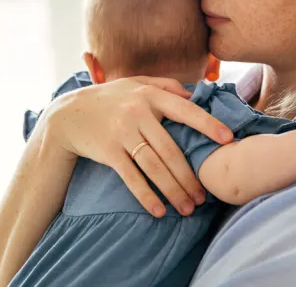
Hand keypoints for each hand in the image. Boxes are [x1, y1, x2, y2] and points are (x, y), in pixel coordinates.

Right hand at [39, 77, 233, 217]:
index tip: (228, 140)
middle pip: (171, 150)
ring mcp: (121, 132)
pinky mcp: (108, 151)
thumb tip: (197, 93)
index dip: (208, 125)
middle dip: (190, 177)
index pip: (185, 110)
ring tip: (187, 208)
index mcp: (149, 94)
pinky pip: (131, 177)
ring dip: (173, 190)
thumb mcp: (135, 83)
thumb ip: (165, 85)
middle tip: (204, 197)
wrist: (67, 114)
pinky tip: (158, 211)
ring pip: (154, 167)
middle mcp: (137, 112)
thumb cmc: (109, 98)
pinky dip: (146, 195)